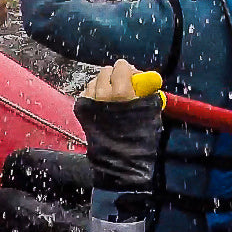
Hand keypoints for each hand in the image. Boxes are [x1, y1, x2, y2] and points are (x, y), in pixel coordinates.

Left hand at [74, 61, 162, 192]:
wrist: (120, 165)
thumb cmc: (139, 142)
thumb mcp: (150, 114)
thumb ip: (147, 94)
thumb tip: (148, 81)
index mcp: (122, 92)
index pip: (121, 66)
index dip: (129, 71)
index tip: (135, 79)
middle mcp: (103, 93)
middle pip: (106, 71)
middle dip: (116, 77)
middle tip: (124, 88)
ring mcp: (90, 102)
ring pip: (95, 81)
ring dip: (104, 85)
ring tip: (113, 99)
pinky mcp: (81, 110)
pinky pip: (87, 93)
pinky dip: (94, 95)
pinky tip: (102, 106)